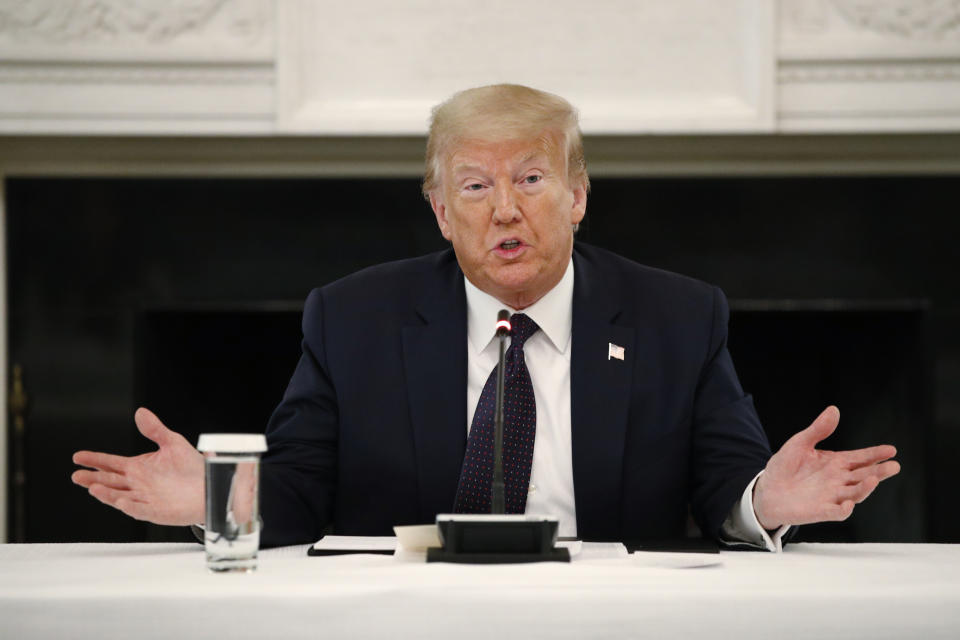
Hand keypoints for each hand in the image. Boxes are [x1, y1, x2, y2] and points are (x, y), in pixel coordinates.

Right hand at [72, 408, 204, 525]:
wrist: (210, 485)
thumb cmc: (191, 467)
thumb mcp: (172, 443)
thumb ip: (155, 429)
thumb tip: (141, 412)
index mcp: (138, 468)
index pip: (111, 463)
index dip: (94, 460)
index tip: (78, 457)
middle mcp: (138, 484)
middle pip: (110, 481)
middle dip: (92, 478)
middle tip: (77, 475)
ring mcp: (145, 499)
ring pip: (119, 496)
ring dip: (106, 493)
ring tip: (92, 487)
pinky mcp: (157, 511)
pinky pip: (140, 509)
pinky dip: (129, 506)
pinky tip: (120, 500)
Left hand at [753, 406, 899, 529]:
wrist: (767, 490)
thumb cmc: (785, 466)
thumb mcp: (800, 443)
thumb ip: (818, 430)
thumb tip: (834, 409)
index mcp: (836, 463)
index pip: (860, 458)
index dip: (875, 454)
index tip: (891, 450)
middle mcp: (838, 480)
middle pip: (864, 476)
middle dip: (879, 471)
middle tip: (894, 465)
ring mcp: (831, 496)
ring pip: (855, 493)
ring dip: (865, 488)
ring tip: (874, 479)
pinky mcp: (820, 510)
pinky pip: (836, 512)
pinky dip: (843, 509)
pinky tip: (848, 504)